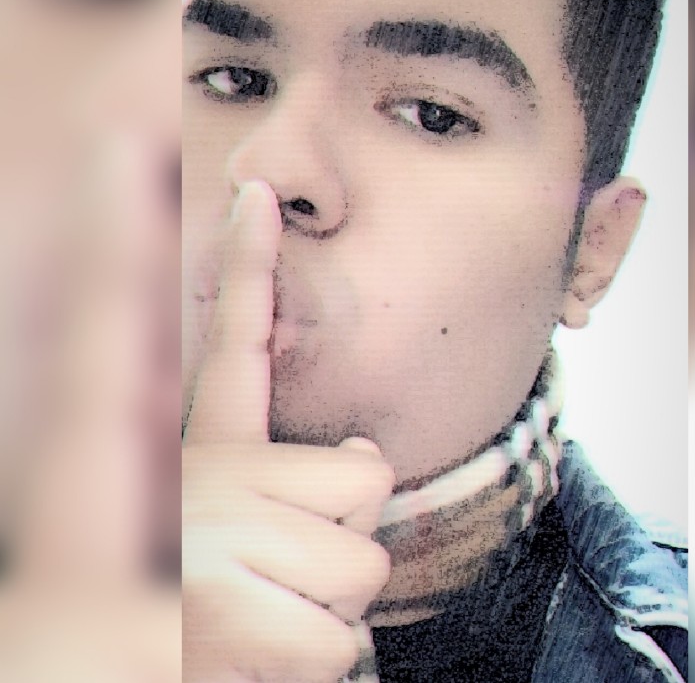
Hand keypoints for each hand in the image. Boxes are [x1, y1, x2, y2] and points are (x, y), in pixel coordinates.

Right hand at [183, 181, 393, 682]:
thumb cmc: (195, 628)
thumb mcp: (238, 541)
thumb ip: (297, 484)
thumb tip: (363, 450)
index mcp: (199, 462)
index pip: (228, 344)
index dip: (247, 263)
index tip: (256, 192)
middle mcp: (198, 486)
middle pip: (365, 477)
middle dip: (345, 543)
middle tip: (272, 588)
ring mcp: (207, 544)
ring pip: (365, 563)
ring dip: (330, 616)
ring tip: (255, 634)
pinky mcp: (220, 611)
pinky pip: (339, 638)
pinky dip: (310, 670)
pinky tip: (250, 669)